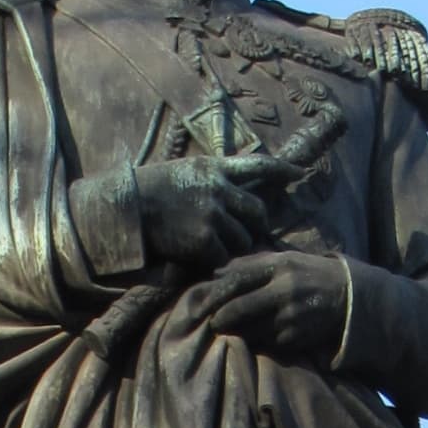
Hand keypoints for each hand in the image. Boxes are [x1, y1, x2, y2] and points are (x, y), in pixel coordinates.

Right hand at [133, 154, 273, 268]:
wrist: (126, 207)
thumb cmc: (148, 191)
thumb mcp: (183, 173)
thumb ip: (209, 181)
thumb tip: (229, 195)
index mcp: (214, 169)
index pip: (257, 165)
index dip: (282, 170)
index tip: (301, 173)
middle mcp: (219, 190)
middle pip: (258, 212)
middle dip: (254, 226)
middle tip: (243, 236)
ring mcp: (213, 215)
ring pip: (243, 240)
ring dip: (232, 248)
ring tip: (208, 247)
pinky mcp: (204, 240)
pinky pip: (223, 258)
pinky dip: (214, 263)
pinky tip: (196, 256)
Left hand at [191, 250, 347, 364]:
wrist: (347, 296)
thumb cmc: (309, 274)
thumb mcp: (284, 260)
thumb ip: (251, 264)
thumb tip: (216, 271)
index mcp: (280, 266)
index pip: (239, 279)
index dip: (217, 292)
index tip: (203, 301)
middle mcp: (285, 290)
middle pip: (241, 307)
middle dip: (221, 317)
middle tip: (210, 322)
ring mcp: (291, 316)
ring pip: (251, 329)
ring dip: (236, 332)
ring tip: (227, 331)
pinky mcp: (296, 337)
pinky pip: (267, 342)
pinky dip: (257, 341)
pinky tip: (254, 337)